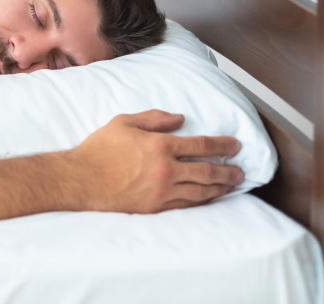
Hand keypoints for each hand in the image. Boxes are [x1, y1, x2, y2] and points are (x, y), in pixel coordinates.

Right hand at [67, 109, 244, 213]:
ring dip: (220, 187)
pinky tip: (209, 197)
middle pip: (208, 170)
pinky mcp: (156, 206)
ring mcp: (162, 190)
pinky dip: (203, 200)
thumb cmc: (100, 148)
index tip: (235, 146)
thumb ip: (154, 118)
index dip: (222, 145)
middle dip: (228, 170)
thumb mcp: (124, 122)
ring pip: (201, 190)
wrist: (82, 179)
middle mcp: (166, 169)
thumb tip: (180, 119)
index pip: (201, 145)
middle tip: (241, 170)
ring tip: (232, 185)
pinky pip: (187, 204)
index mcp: (160, 145)